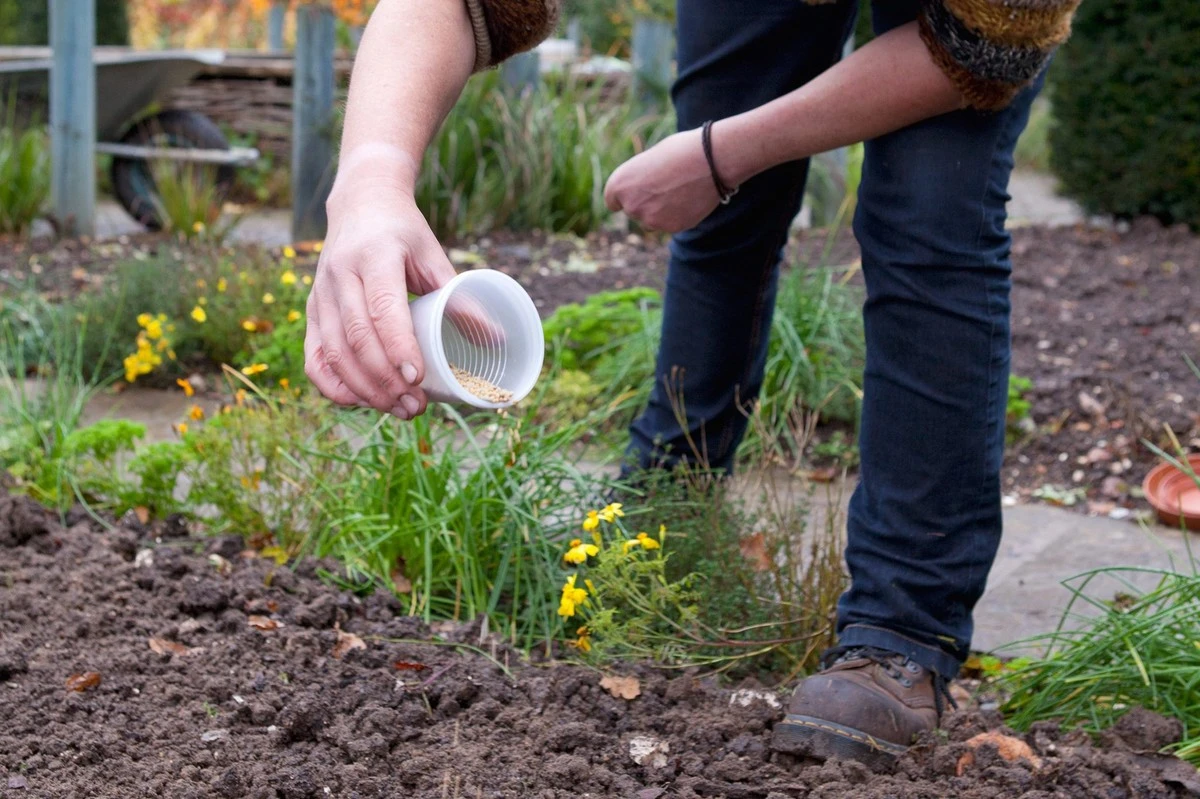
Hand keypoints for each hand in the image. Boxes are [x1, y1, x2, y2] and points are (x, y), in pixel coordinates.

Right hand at [304, 193, 454, 419]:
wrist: (360, 204)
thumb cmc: (403, 233)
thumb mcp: (434, 256)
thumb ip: (460, 297)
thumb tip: (497, 339)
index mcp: (375, 256)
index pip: (382, 309)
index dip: (400, 348)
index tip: (419, 380)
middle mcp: (340, 275)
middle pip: (357, 339)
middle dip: (386, 381)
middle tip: (417, 406)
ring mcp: (320, 294)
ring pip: (334, 353)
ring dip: (366, 390)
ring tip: (400, 409)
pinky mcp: (310, 311)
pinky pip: (314, 358)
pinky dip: (334, 387)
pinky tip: (361, 402)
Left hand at [603, 128, 722, 232]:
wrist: (711, 160)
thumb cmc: (681, 150)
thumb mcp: (650, 159)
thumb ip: (640, 180)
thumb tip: (641, 195)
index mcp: (619, 183)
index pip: (613, 201)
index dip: (625, 196)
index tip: (635, 193)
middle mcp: (630, 205)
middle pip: (633, 211)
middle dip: (645, 203)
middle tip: (666, 186)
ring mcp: (650, 220)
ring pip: (651, 221)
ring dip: (660, 212)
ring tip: (680, 191)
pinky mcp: (671, 228)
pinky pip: (670, 225)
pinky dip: (677, 216)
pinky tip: (689, 199)